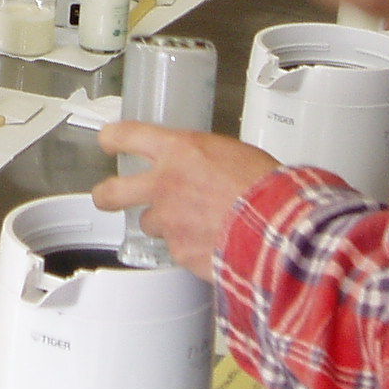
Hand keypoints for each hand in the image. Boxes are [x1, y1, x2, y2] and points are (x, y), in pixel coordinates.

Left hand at [91, 122, 282, 282]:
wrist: (282, 227)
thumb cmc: (268, 188)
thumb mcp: (232, 153)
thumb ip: (203, 160)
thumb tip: (200, 168)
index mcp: (179, 151)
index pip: (127, 136)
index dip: (113, 139)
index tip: (109, 142)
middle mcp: (164, 185)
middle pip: (111, 191)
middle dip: (106, 194)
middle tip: (106, 196)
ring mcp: (169, 222)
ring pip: (151, 224)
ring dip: (167, 224)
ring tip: (196, 223)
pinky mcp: (180, 252)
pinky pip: (178, 249)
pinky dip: (192, 248)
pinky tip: (214, 243)